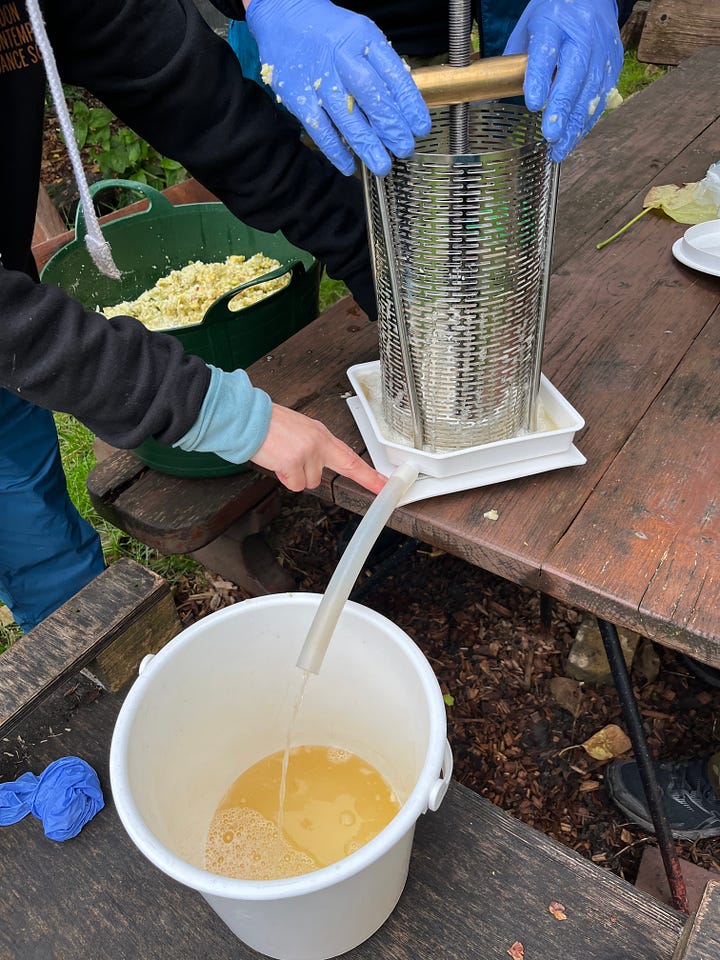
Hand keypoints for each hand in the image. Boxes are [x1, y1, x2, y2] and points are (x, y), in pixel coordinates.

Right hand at [245, 0, 430, 175]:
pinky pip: (319, 128)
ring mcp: (317, 77)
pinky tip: (349, 165)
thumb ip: (378, 67)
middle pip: (371, 95)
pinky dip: (335, 150)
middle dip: (391, 127)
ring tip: (382, 165)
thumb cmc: (327, 32)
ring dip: (367, 145)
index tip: (420, 129)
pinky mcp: (297, 95)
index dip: (410, 105)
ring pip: (346, 116)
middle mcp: (341, 56)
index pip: (393, 74)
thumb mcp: (359, 37)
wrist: (281, 16)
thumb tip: (401, 108)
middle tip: (404, 149)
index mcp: (363, 39)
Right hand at [251, 403, 386, 492]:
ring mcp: (307, 453)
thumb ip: (314, 447)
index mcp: (321, 434)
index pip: (350, 456)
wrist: (247, 419)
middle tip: (368, 483)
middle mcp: (318, 443)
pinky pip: (295, 484)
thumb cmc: (268, 425)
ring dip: (295, 475)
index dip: (369, 473)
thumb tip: (317, 465)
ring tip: (282, 458)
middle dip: (345, 476)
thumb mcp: (299, 430)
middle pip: (338, 470)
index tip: (384, 484)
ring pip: (309, 482)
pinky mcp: (293, 463)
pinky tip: (276, 462)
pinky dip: (284, 478)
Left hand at [504, 0, 622, 161]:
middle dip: (562, 107)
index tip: (533, 104)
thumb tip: (494, 95)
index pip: (546, 50)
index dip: (540, 78)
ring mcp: (601, 49)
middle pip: (574, 73)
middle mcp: (581, 35)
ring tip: (560, 147)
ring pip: (591, 89)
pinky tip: (574, 137)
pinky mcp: (613, 62)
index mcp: (554, 22)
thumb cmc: (553, 16)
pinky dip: (587, 120)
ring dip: (575, 123)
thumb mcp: (527, 28)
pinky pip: (602, 96)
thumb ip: (515, 62)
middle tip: (550, 135)